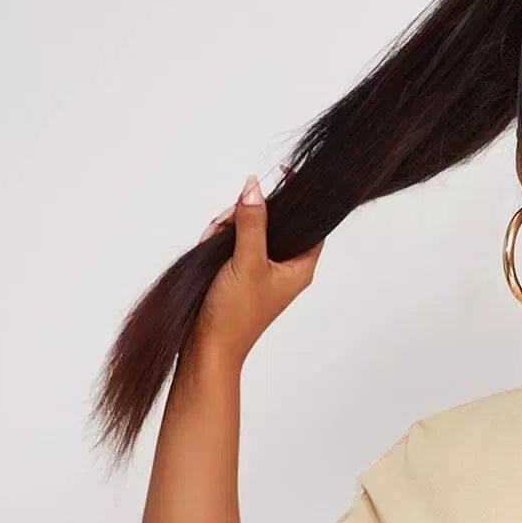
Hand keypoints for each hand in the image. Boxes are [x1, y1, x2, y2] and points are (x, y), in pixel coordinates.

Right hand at [193, 170, 323, 363]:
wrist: (208, 346)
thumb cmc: (235, 314)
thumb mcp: (246, 261)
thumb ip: (253, 223)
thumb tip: (255, 187)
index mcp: (300, 268)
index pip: (313, 224)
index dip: (300, 199)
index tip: (285, 176)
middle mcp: (285, 267)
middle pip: (276, 220)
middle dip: (248, 213)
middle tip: (229, 221)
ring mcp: (263, 269)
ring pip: (251, 228)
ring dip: (230, 225)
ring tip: (214, 238)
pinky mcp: (242, 272)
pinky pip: (235, 241)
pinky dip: (221, 238)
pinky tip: (209, 245)